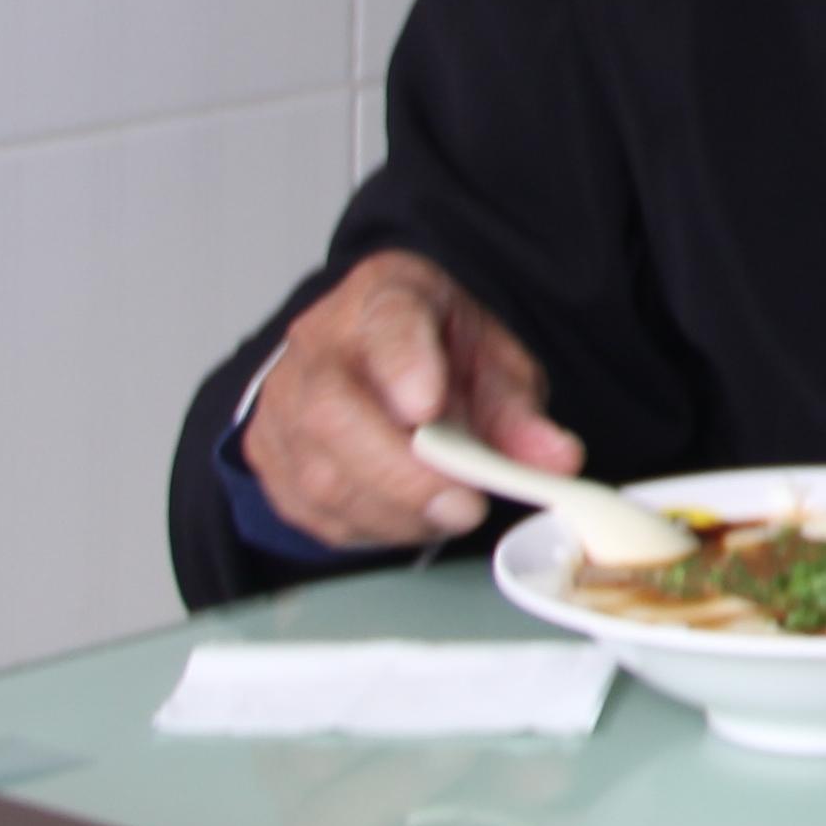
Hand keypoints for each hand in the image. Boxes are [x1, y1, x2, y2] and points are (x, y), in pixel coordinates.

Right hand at [236, 251, 575, 547]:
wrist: (371, 354)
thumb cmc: (433, 353)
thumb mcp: (492, 362)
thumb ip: (521, 411)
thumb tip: (556, 460)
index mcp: (384, 298)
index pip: (387, 324)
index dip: (404, 365)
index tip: (428, 407)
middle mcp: (317, 346)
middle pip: (334, 414)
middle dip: (404, 475)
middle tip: (465, 506)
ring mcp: (282, 403)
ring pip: (320, 474)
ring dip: (395, 513)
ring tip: (449, 513)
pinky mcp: (269, 457)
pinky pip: (310, 510)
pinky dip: (368, 528)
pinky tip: (407, 518)